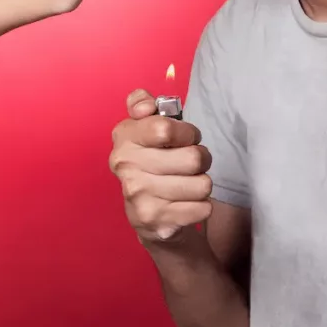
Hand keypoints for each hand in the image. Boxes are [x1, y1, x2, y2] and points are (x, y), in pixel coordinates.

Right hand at [109, 89, 212, 242]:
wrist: (147, 215)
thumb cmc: (152, 161)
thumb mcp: (143, 128)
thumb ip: (141, 104)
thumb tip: (146, 105)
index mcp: (124, 138)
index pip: (165, 129)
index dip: (187, 132)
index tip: (187, 137)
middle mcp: (126, 167)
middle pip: (192, 158)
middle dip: (202, 158)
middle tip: (193, 163)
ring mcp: (139, 196)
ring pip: (202, 184)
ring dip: (202, 183)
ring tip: (189, 183)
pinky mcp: (156, 222)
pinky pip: (203, 207)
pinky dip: (201, 205)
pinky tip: (186, 203)